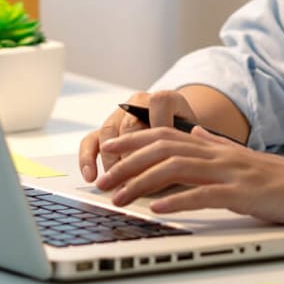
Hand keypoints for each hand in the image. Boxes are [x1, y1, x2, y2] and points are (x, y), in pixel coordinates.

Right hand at [78, 89, 196, 181]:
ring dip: (111, 162)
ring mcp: (120, 114)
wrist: (179, 133)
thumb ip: (187, 148)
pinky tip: (91, 177)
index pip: (160, 103)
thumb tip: (171, 171)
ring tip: (117, 185)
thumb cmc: (189, 141)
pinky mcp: (106, 130)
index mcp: (167, 98)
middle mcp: (140, 102)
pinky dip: (88, 159)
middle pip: (130, 124)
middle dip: (132, 156)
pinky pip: (90, 140)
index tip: (163, 152)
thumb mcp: (195, 141)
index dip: (161, 125)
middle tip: (135, 181)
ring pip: (108, 132)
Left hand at [92, 128, 283, 223]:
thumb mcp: (245, 158)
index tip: (108, 148)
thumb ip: (217, 145)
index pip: (166, 135)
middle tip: (102, 180)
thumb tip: (197, 131)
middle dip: (127, 164)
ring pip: (177, 168)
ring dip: (143, 183)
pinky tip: (157, 208)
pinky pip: (204, 194)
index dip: (134, 139)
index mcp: (218, 148)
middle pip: (163, 149)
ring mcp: (231, 172)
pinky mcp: (244, 193)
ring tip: (120, 198)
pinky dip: (177, 200)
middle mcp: (220, 154)